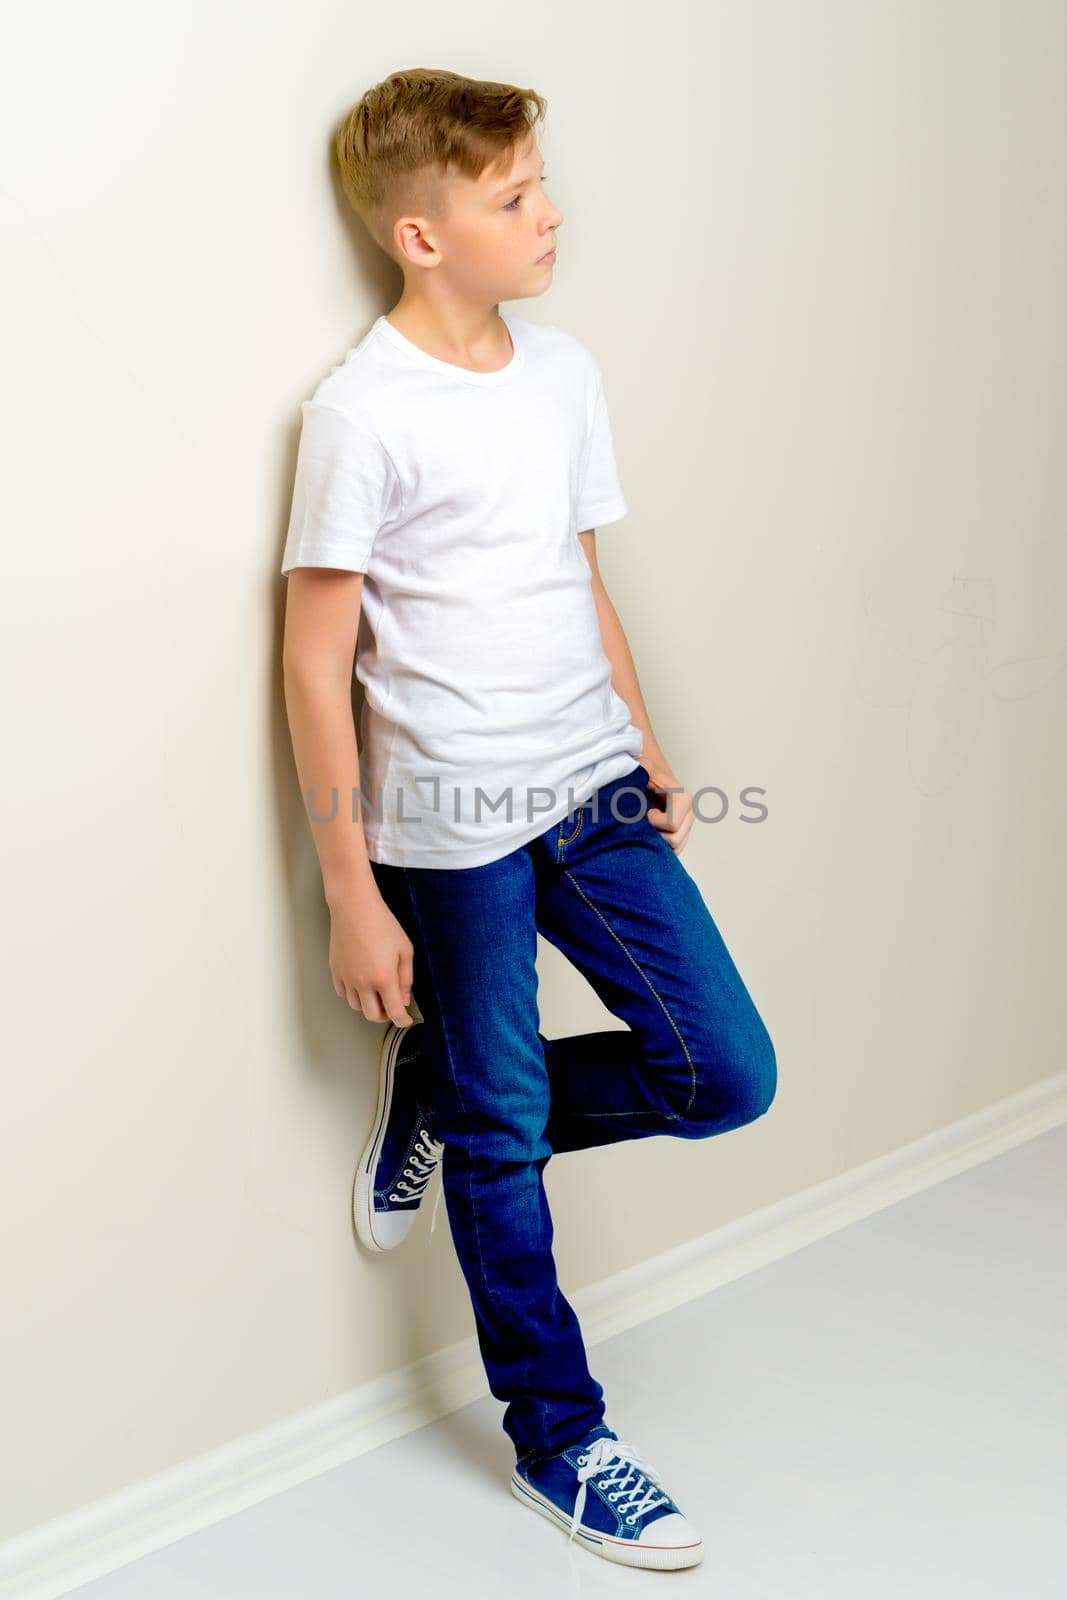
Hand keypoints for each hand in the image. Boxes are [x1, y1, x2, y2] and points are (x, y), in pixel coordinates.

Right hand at [328, 892, 416, 1026]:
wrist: (355, 908)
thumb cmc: (383, 925)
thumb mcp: (405, 950)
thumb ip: (406, 978)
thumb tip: (403, 999)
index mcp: (383, 978)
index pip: (394, 1012)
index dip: (402, 1020)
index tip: (406, 1020)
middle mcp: (363, 983)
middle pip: (372, 1015)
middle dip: (385, 1015)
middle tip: (392, 1006)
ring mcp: (347, 978)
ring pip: (357, 1006)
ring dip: (369, 1005)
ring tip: (377, 993)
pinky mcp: (335, 971)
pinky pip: (344, 994)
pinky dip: (354, 995)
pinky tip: (362, 984)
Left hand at [642, 761, 693, 854]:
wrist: (649, 780)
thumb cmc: (644, 776)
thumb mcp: (643, 768)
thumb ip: (644, 767)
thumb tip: (642, 765)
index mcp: (683, 798)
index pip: (672, 824)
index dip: (655, 822)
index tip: (647, 813)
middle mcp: (689, 814)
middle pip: (675, 840)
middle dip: (656, 834)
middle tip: (644, 823)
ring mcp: (687, 826)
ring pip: (676, 848)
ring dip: (658, 841)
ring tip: (647, 828)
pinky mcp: (682, 836)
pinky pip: (674, 850)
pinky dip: (661, 846)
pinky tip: (650, 835)